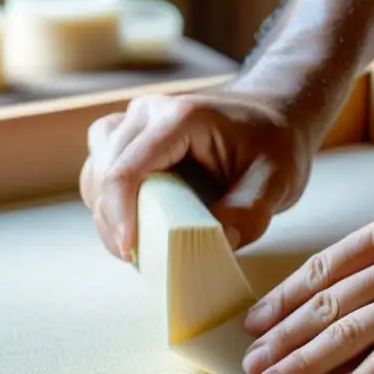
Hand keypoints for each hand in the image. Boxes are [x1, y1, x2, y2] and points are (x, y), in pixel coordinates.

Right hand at [80, 86, 312, 259]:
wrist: (274, 116)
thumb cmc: (275, 145)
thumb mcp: (277, 181)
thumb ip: (250, 214)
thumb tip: (217, 244)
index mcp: (180, 118)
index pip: (128, 169)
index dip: (120, 214)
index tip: (130, 251)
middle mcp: (148, 113)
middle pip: (104, 173)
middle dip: (113, 222)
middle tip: (139, 260)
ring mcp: (134, 122)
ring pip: (96, 172)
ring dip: (107, 213)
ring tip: (137, 245)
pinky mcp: (130, 138)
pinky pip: (102, 172)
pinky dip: (110, 204)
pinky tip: (135, 227)